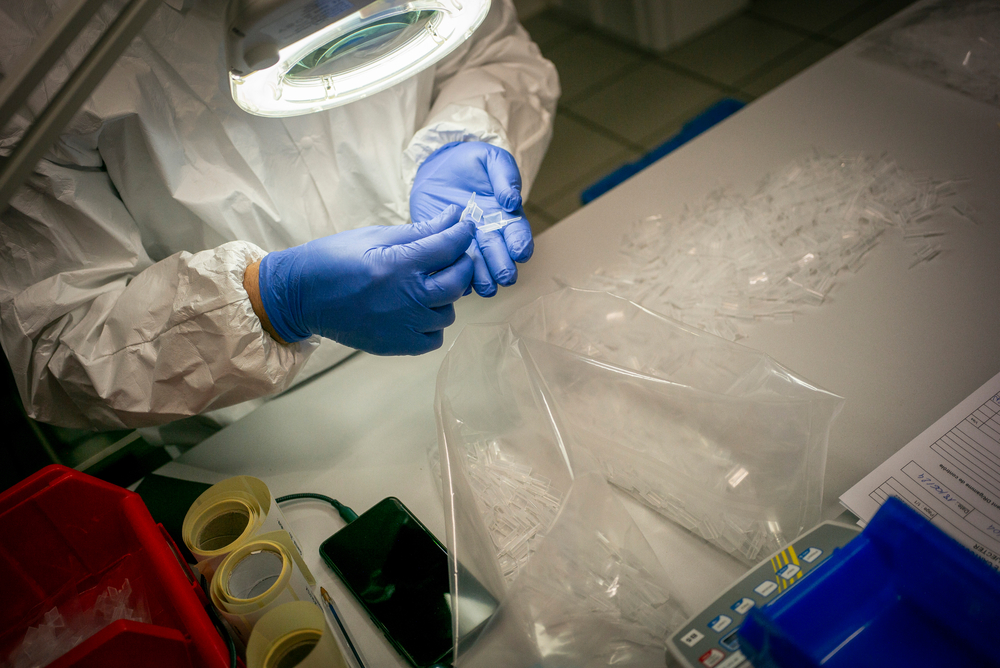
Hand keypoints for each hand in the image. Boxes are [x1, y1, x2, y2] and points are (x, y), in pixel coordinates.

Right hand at [250, 205, 474, 354]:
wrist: (300, 296)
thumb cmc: (335, 259)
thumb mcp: (375, 236)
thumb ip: (419, 231)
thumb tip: (454, 217)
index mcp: (399, 264)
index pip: (449, 246)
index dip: (463, 233)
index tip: (465, 226)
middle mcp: (407, 297)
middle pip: (458, 282)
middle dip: (462, 264)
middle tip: (453, 256)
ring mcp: (404, 325)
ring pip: (448, 312)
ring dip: (446, 297)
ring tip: (428, 285)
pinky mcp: (397, 345)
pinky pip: (433, 338)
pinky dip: (432, 324)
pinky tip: (419, 311)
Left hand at [410, 141, 533, 296]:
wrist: (438, 167)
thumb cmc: (472, 163)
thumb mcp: (492, 161)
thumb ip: (504, 177)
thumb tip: (512, 200)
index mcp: (506, 217)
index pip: (518, 234)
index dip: (521, 243)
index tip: (520, 252)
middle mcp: (490, 236)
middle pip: (499, 256)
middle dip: (503, 267)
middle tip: (504, 276)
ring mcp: (468, 245)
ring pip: (478, 268)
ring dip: (482, 278)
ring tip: (485, 286)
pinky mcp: (444, 248)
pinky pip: (450, 266)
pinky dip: (454, 276)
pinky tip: (457, 282)